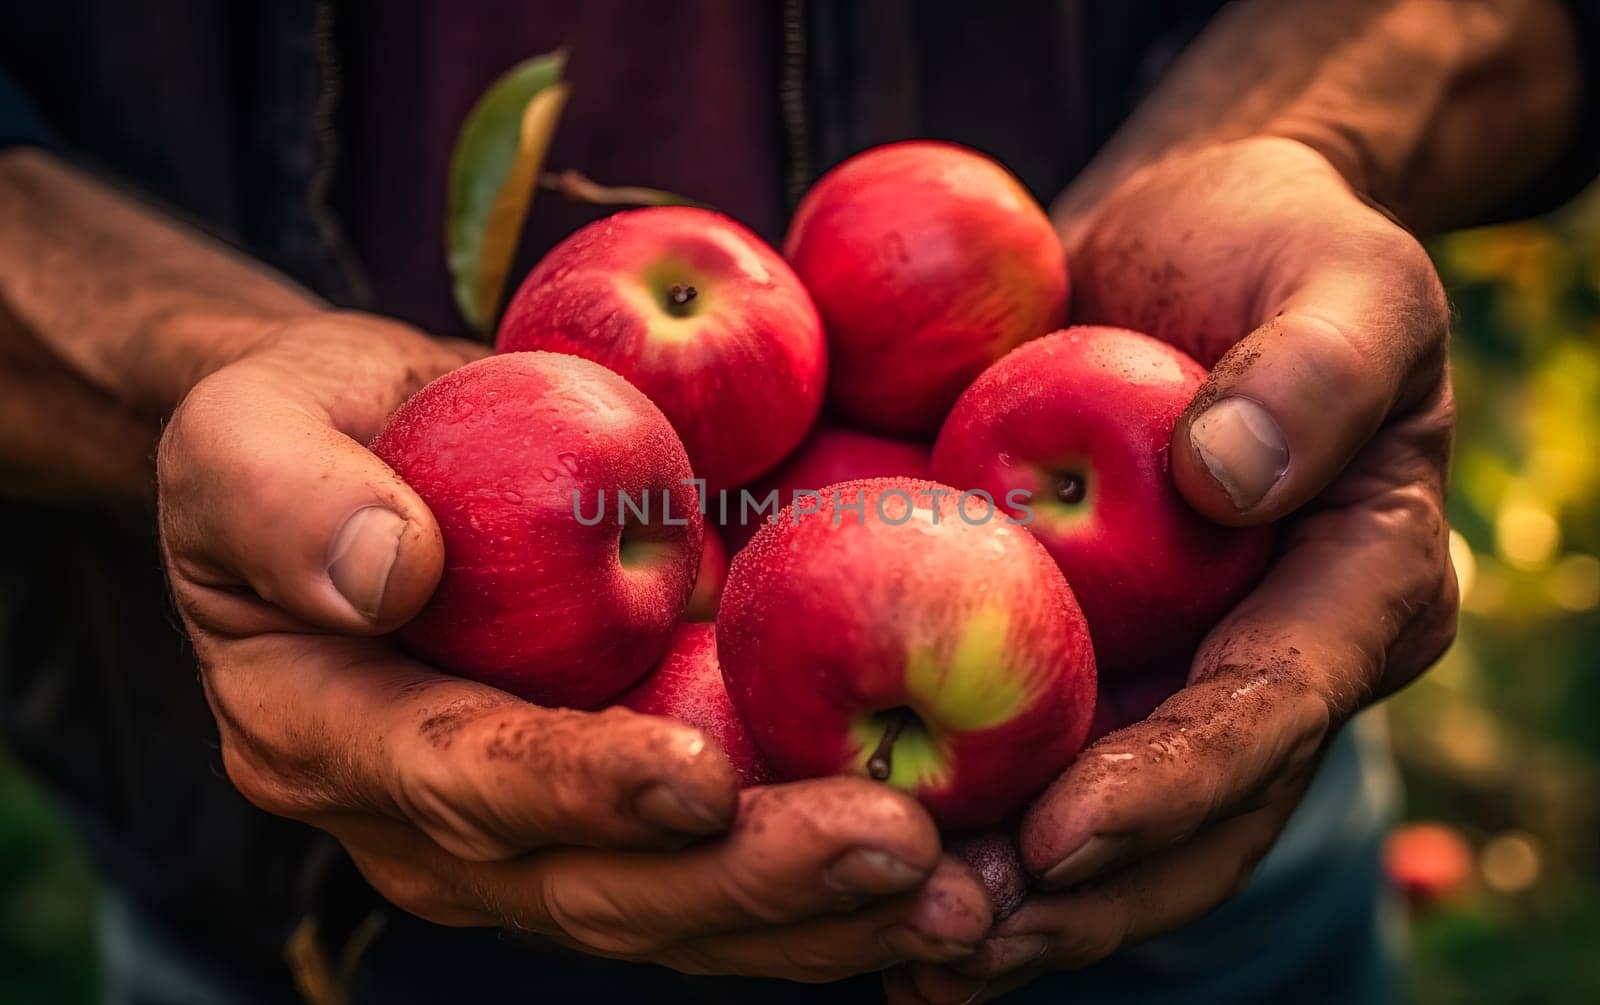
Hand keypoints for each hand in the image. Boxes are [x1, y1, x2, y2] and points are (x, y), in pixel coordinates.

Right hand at [157, 311, 990, 979]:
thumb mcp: (248, 429)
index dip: (576, 793)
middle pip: (597, 886)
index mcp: (334, 739)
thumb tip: (384, 571)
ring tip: (961, 888)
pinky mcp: (626, 808)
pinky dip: (835, 881)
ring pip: (682, 908)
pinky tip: (954, 865)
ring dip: (822, 911)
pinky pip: (728, 866)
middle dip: (749, 882)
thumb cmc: (306, 434)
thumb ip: (285, 495)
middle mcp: (440, 822)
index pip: (460, 780)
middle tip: (901, 850)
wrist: (375, 459)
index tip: (701, 784)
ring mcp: (541, 832)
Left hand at [889, 137, 1457, 1001]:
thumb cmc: (1278, 247)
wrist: (1182, 246)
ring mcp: (1172, 672)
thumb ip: (1314, 366)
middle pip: (1187, 821)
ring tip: (889, 947)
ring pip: (1101, 824)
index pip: (1269, 713)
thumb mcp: (1342, 273)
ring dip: (1003, 896)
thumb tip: (1228, 474)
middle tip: (948, 941)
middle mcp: (1270, 665)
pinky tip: (857, 870)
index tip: (1061, 834)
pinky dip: (958, 823)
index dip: (1172, 787)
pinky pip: (1028, 756)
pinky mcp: (1083, 654)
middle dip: (1073, 895)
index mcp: (1360, 592)